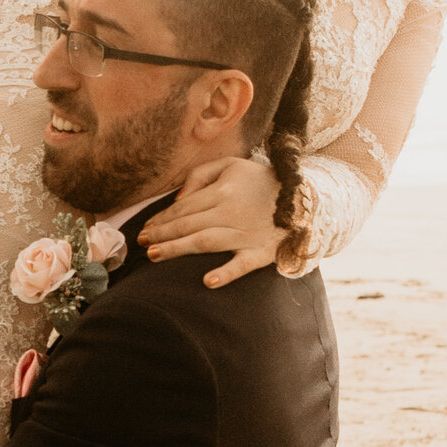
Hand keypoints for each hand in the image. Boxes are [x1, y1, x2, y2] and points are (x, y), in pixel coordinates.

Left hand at [136, 149, 286, 286]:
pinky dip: (226, 273)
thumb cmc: (261, 181)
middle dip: (162, 234)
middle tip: (141, 244)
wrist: (305, 199)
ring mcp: (246, 234)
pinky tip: (208, 281)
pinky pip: (242, 264)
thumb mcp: (231, 165)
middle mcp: (231, 213)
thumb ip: (200, 176)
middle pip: (188, 225)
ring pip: (204, 242)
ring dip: (177, 249)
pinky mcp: (261, 253)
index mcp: (223, 191)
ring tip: (155, 255)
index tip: (145, 229)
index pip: (184, 207)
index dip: (162, 218)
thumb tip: (178, 199)